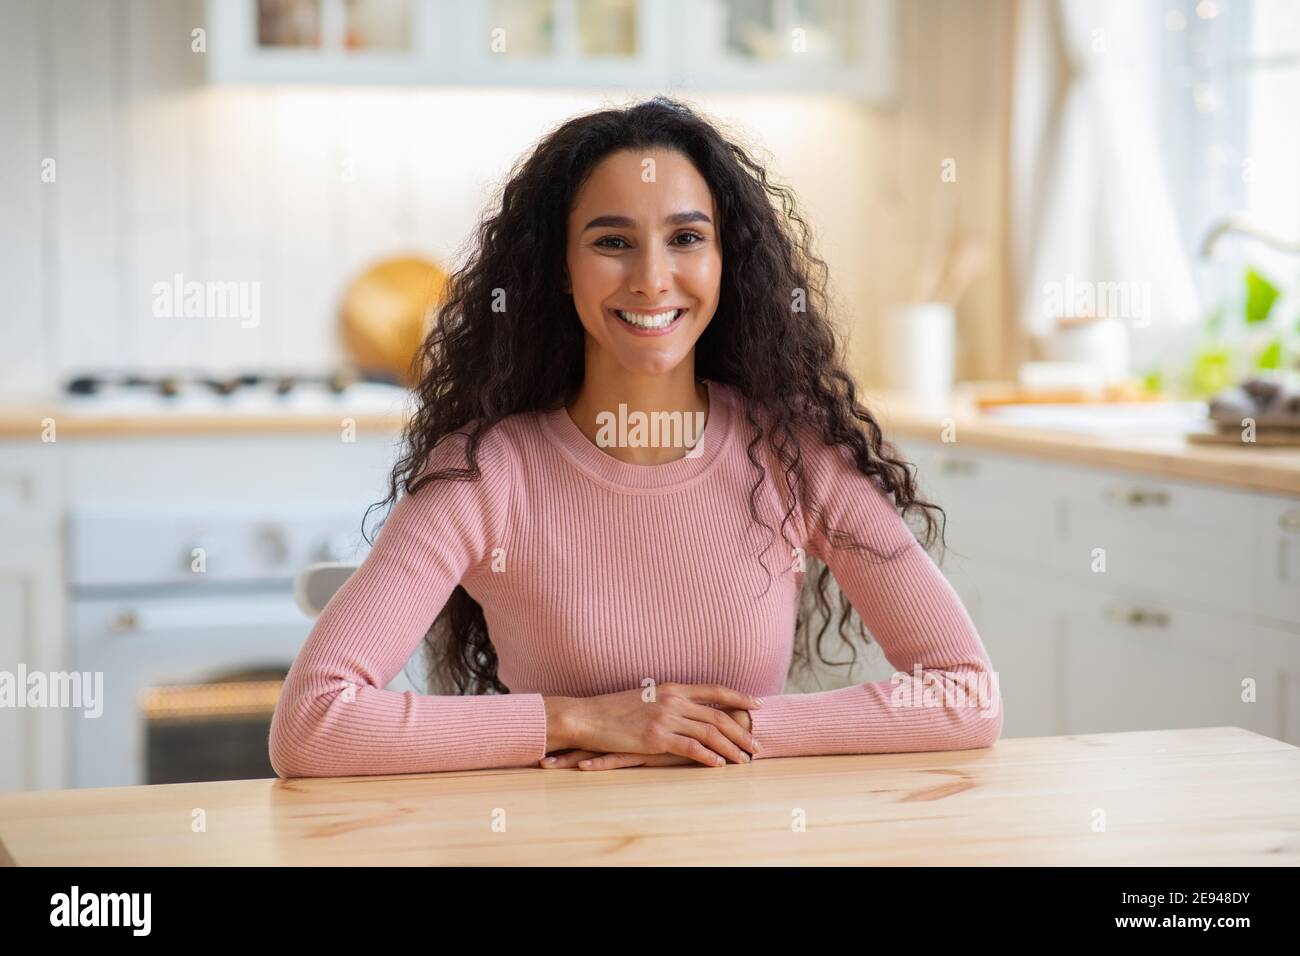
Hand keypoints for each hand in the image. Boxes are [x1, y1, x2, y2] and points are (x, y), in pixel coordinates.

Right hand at [541, 707, 754, 770]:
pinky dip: (708, 757)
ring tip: (744, 760)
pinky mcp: (655, 738)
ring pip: (709, 733)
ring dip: (731, 748)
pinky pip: (690, 748)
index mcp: (672, 688)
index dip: (739, 697)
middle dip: (742, 732)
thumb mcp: (645, 698)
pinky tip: (719, 765)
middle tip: (757, 746)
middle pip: (718, 716)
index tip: (757, 705)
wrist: (588, 717)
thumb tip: (687, 711)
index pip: (715, 690)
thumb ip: (668, 702)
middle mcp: (673, 700)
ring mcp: (665, 719)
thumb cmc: (613, 710)